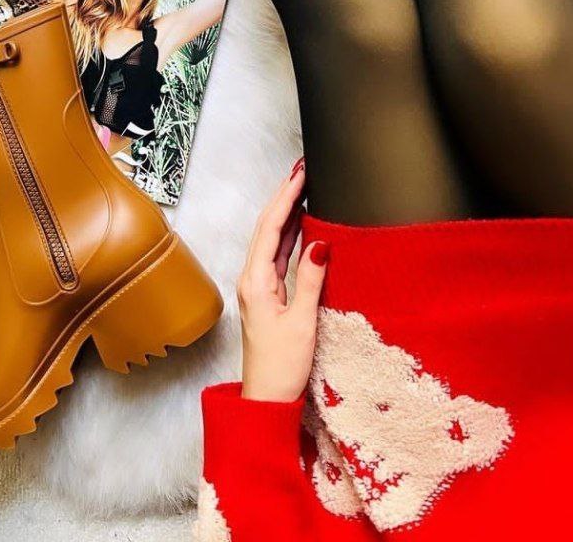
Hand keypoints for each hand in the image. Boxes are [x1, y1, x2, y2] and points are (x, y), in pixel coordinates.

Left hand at [237, 159, 328, 402]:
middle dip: (283, 197)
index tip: (299, 175)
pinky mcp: (266, 295)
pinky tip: (301, 225)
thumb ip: (311, 280)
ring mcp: (258, 286)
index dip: (285, 198)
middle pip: (267, 228)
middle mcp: (252, 278)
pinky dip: (289, 236)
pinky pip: (277, 256)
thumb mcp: (302, 321)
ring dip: (286, 213)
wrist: (266, 399)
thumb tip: (320, 243)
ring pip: (271, 239)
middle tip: (301, 172)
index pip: (271, 228)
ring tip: (302, 189)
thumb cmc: (282, 367)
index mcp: (255, 281)